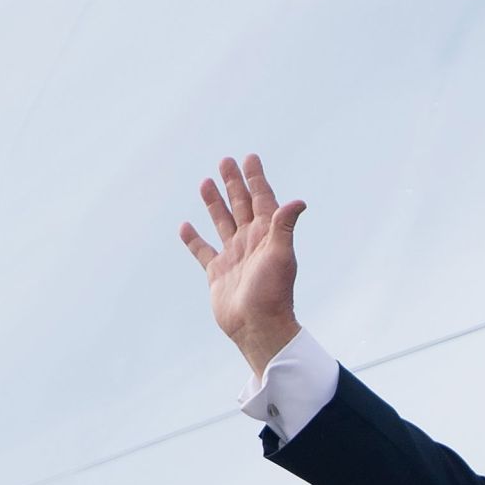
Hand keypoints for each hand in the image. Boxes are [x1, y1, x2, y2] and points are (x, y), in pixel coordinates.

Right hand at [178, 153, 306, 372]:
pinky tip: (185, 226)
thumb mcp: (281, 255)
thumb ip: (284, 226)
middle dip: (233, 183)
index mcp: (267, 235)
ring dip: (214, 202)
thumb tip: (298, 201)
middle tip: (225, 160)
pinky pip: (202, 251)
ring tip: (205, 182)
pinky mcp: (217, 273)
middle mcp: (250, 242)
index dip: (256, 178)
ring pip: (221, 222)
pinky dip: (193, 239)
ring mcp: (233, 256)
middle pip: (240, 205)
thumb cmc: (272, 293)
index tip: (249, 157)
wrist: (257, 327)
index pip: (262, 199)